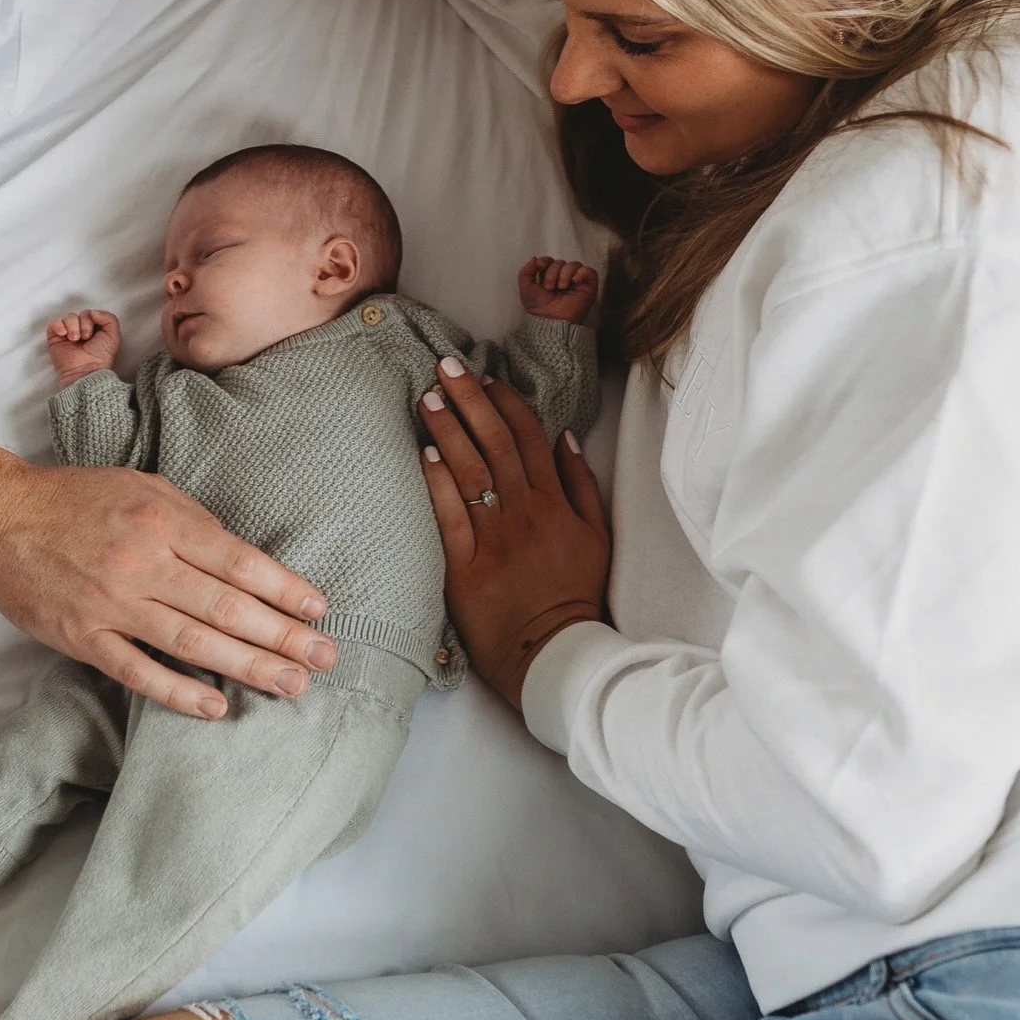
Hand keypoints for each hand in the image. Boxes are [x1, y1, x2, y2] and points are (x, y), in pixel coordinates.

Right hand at [0, 459, 337, 719]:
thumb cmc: (76, 499)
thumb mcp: (143, 488)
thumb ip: (194, 522)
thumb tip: (244, 562)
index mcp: (162, 522)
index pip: (238, 561)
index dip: (283, 588)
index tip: (318, 609)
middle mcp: (142, 564)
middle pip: (226, 608)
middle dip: (282, 636)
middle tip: (324, 658)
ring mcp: (111, 604)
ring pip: (192, 644)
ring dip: (247, 667)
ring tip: (291, 683)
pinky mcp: (83, 638)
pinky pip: (137, 672)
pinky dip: (178, 693)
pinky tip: (215, 708)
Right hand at [47, 306, 122, 380]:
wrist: (86, 370)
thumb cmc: (100, 358)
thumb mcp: (113, 336)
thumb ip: (109, 318)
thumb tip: (92, 312)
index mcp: (95, 330)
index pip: (92, 313)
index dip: (94, 318)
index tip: (95, 332)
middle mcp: (81, 331)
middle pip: (81, 313)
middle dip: (84, 323)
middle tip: (86, 338)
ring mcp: (67, 334)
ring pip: (68, 317)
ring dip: (73, 326)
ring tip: (75, 339)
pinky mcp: (55, 339)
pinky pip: (54, 324)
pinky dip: (59, 326)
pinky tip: (64, 335)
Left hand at [418, 360, 609, 709]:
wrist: (555, 651)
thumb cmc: (575, 595)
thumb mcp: (596, 536)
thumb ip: (582, 484)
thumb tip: (563, 436)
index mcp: (555, 502)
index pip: (527, 437)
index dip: (505, 402)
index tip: (485, 377)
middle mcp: (525, 512)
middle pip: (494, 443)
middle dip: (469, 400)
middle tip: (445, 367)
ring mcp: (495, 538)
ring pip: (470, 472)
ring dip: (447, 431)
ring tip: (428, 400)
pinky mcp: (466, 567)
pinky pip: (451, 516)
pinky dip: (438, 483)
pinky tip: (423, 455)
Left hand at [518, 256, 597, 324]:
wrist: (551, 321)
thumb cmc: (538, 308)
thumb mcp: (526, 288)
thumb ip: (526, 272)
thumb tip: (534, 258)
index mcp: (550, 277)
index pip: (550, 261)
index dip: (545, 260)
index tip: (540, 266)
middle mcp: (564, 278)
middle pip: (560, 262)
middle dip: (552, 272)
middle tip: (549, 287)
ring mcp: (577, 282)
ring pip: (574, 264)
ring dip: (565, 273)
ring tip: (561, 287)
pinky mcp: (589, 287)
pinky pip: (590, 271)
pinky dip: (582, 272)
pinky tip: (575, 281)